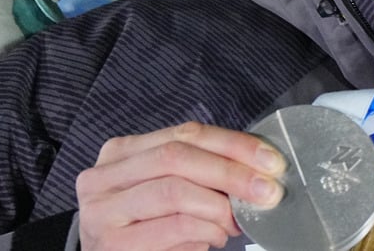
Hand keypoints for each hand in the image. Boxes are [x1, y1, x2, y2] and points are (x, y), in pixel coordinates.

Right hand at [76, 121, 285, 250]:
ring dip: (218, 208)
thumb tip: (257, 168)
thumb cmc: (144, 223)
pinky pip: (173, 228)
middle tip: (267, 191)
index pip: (186, 134)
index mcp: (122, 152)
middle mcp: (104, 176)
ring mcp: (102, 212)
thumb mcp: (165, 187)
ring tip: (235, 223)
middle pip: (178, 158)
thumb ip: (199, 171)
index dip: (233, 144)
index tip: (271, 160)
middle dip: (231, 172)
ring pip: (174, 192)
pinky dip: (204, 232)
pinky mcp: (111, 245)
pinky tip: (213, 239)